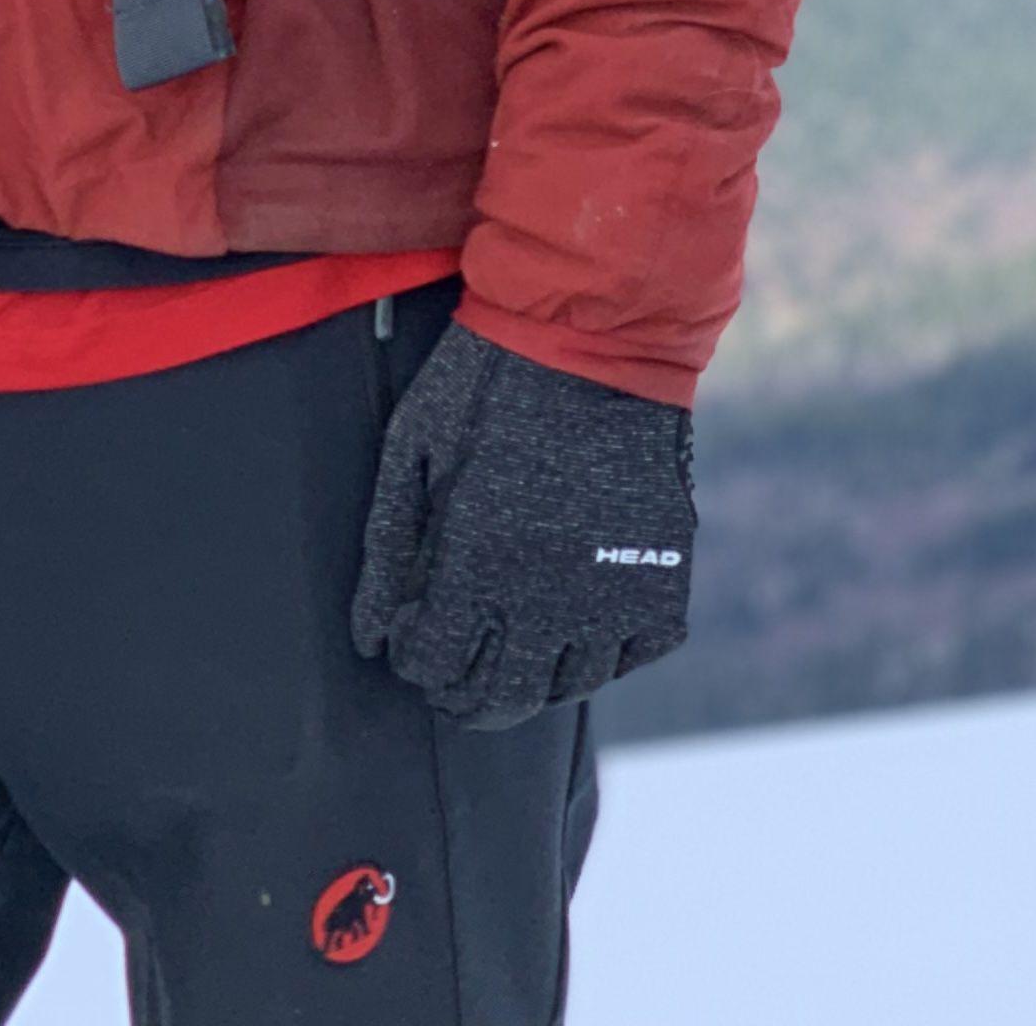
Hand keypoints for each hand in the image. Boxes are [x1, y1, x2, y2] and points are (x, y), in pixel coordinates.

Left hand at [351, 322, 695, 726]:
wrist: (591, 335)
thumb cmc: (486, 381)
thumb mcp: (413, 447)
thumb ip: (388, 546)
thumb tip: (369, 633)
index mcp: (476, 563)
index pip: (437, 663)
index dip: (416, 664)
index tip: (411, 647)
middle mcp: (547, 596)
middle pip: (501, 697)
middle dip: (465, 700)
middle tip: (452, 685)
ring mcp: (613, 592)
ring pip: (569, 687)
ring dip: (533, 684)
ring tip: (510, 660)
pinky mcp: (666, 575)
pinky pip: (636, 651)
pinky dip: (605, 653)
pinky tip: (577, 629)